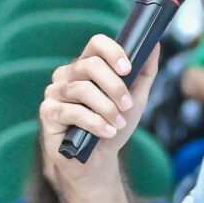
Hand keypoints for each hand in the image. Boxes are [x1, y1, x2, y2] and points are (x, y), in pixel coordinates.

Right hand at [39, 35, 160, 172]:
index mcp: (87, 64)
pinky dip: (94, 123)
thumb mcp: (136, 98)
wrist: (99, 159)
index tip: (128, 70)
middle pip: (91, 65)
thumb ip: (145, 71)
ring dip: (106, 108)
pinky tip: (107, 132)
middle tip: (128, 105)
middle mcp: (67, 74)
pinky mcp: (48, 113)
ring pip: (82, 89)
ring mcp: (55, 92)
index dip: (113, 52)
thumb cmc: (115, 123)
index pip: (97, 43)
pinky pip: (71, 111)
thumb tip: (155, 44)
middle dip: (115, 87)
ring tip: (118, 123)